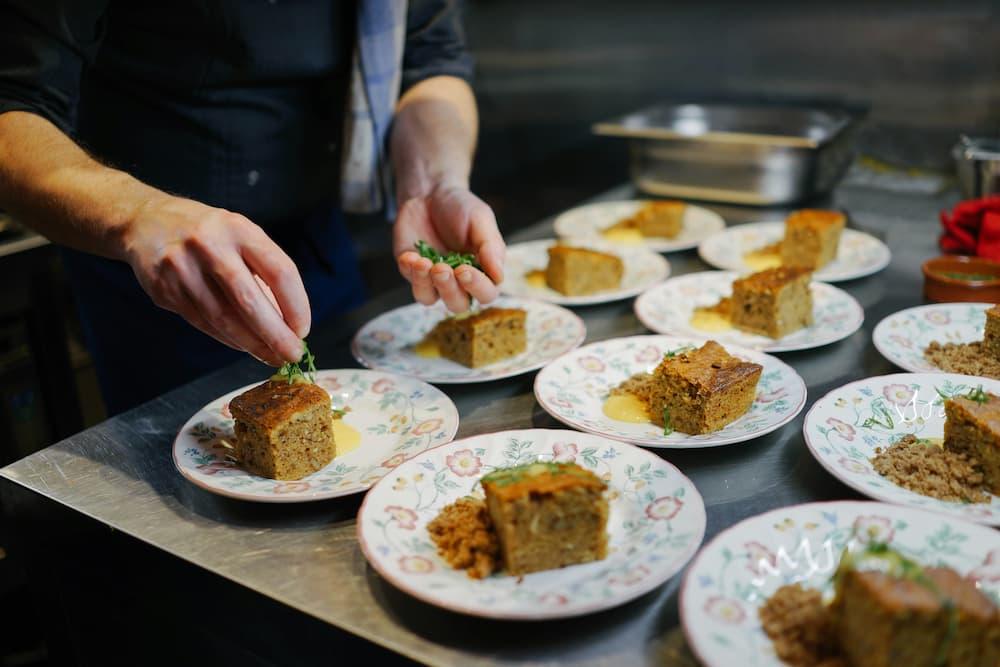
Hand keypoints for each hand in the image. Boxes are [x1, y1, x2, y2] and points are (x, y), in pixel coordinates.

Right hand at [118, 193, 308, 364]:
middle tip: (291, 355)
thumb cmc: (207, 234)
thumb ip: (263, 272)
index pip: (279, 271)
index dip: (296, 305)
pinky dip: (227, 339)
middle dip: (275, 335)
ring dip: (252, 344)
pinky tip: (243, 345)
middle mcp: (210, 246)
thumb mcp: (239, 236)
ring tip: (271, 356)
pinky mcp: (164, 289)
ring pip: (224, 319)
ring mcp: (182, 268)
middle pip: (250, 301)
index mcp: (238, 229)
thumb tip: (288, 322)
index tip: (302, 329)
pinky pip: (203, 323)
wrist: (145, 221)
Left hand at [393, 184, 504, 312]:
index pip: (486, 293)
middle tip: (443, 268)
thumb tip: (499, 277)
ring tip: (424, 263)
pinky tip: (411, 255)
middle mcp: (458, 281)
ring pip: (429, 299)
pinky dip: (410, 271)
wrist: (430, 193)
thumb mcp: (481, 220)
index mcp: (482, 271)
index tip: (464, 270)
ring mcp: (432, 278)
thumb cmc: (461, 207)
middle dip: (449, 289)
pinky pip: (410, 281)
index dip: (477, 287)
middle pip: (457, 304)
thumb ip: (491, 247)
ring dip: (426, 285)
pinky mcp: (411, 270)